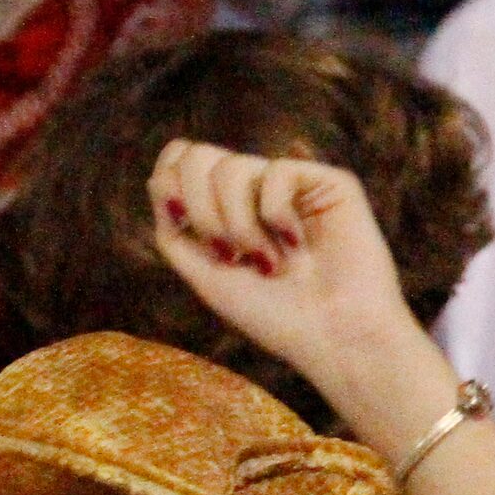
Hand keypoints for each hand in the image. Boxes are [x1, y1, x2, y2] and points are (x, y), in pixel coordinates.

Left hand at [148, 141, 431, 423]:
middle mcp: (256, 193)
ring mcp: (291, 185)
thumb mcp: (207, 277)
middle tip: (228, 254)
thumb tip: (160, 180)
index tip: (179, 220)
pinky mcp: (327, 180)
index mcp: (227, 213)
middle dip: (201, 211)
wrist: (333, 337)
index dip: (168, 179)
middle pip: (198, 157)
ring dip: (238, 225)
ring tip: (268, 263)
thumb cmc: (274, 317)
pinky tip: (298, 246)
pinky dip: (275, 215)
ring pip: (231, 168)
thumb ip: (175, 232)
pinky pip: (277, 171)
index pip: (181, 162)